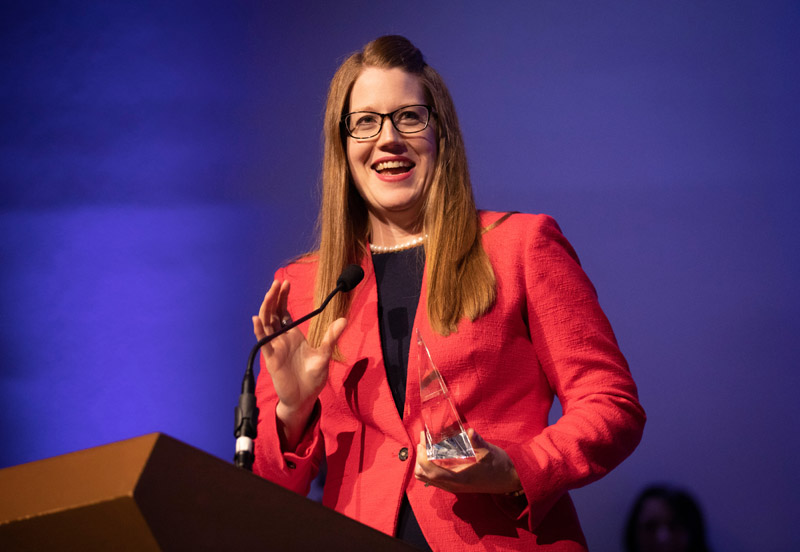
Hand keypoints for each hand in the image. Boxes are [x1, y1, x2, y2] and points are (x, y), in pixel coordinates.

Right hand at [252, 279, 346, 447]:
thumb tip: (344, 319)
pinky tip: (257, 318)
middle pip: (273, 313)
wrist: (304, 398)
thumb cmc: (313, 378)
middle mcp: (281, 339)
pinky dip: (259, 330)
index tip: (285, 283)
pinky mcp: (271, 359)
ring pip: (266, 323)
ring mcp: (275, 348)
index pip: (283, 312)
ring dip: (266, 308)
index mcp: (293, 336)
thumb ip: (331, 337)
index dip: (282, 298)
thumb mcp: (325, 354)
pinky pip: (263, 342)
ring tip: (270, 293)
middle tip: (277, 283)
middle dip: (274, 298)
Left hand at [414, 429, 521, 494]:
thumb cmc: (500, 465)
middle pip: (424, 475)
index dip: (422, 456)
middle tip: (424, 439)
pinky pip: (434, 477)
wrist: (511, 479)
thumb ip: (477, 442)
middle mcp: (452, 485)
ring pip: (427, 478)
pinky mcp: (455, 484)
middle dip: (419, 457)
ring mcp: (453, 486)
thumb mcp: (489, 451)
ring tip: (427, 445)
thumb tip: (470, 432)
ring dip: (423, 462)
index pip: (431, 471)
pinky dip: (429, 465)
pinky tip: (436, 452)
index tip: (423, 440)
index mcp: (458, 478)